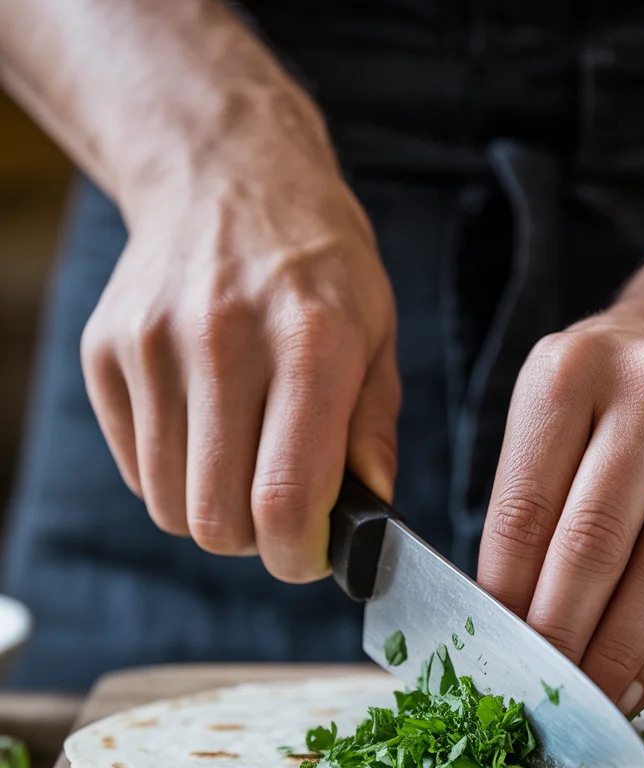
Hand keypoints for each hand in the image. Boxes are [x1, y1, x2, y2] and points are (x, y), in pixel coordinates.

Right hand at [80, 91, 398, 581]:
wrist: (226, 174)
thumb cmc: (318, 265)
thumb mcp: (376, 332)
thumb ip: (373, 431)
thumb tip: (370, 520)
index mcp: (311, 341)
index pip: (285, 498)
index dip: (297, 556)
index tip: (311, 554)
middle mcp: (223, 340)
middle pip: (216, 519)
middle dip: (254, 541)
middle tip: (279, 511)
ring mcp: (153, 344)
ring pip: (168, 506)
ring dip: (210, 510)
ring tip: (243, 463)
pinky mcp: (106, 351)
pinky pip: (136, 469)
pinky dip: (172, 474)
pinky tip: (204, 428)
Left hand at [478, 307, 643, 710]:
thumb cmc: (605, 404)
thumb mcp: (547, 421)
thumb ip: (525, 509)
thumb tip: (504, 625)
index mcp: (571, 372)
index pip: (525, 511)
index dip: (507, 598)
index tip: (495, 655)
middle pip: (595, 543)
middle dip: (562, 634)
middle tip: (541, 693)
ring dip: (620, 653)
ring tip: (590, 699)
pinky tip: (642, 680)